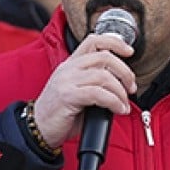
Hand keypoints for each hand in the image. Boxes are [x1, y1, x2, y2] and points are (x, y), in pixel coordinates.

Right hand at [32, 32, 136, 148]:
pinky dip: (114, 102)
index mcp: (70, 64)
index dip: (115, 42)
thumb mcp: (77, 91)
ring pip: (104, 76)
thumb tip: (121, 84)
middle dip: (124, 71)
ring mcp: (67, 81)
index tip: (129, 51)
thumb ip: (94, 82)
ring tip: (124, 103)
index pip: (93, 41)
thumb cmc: (59, 113)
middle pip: (104, 57)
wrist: (38, 129)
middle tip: (131, 87)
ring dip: (120, 91)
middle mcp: (68, 69)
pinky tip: (118, 109)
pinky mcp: (68, 96)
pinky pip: (98, 94)